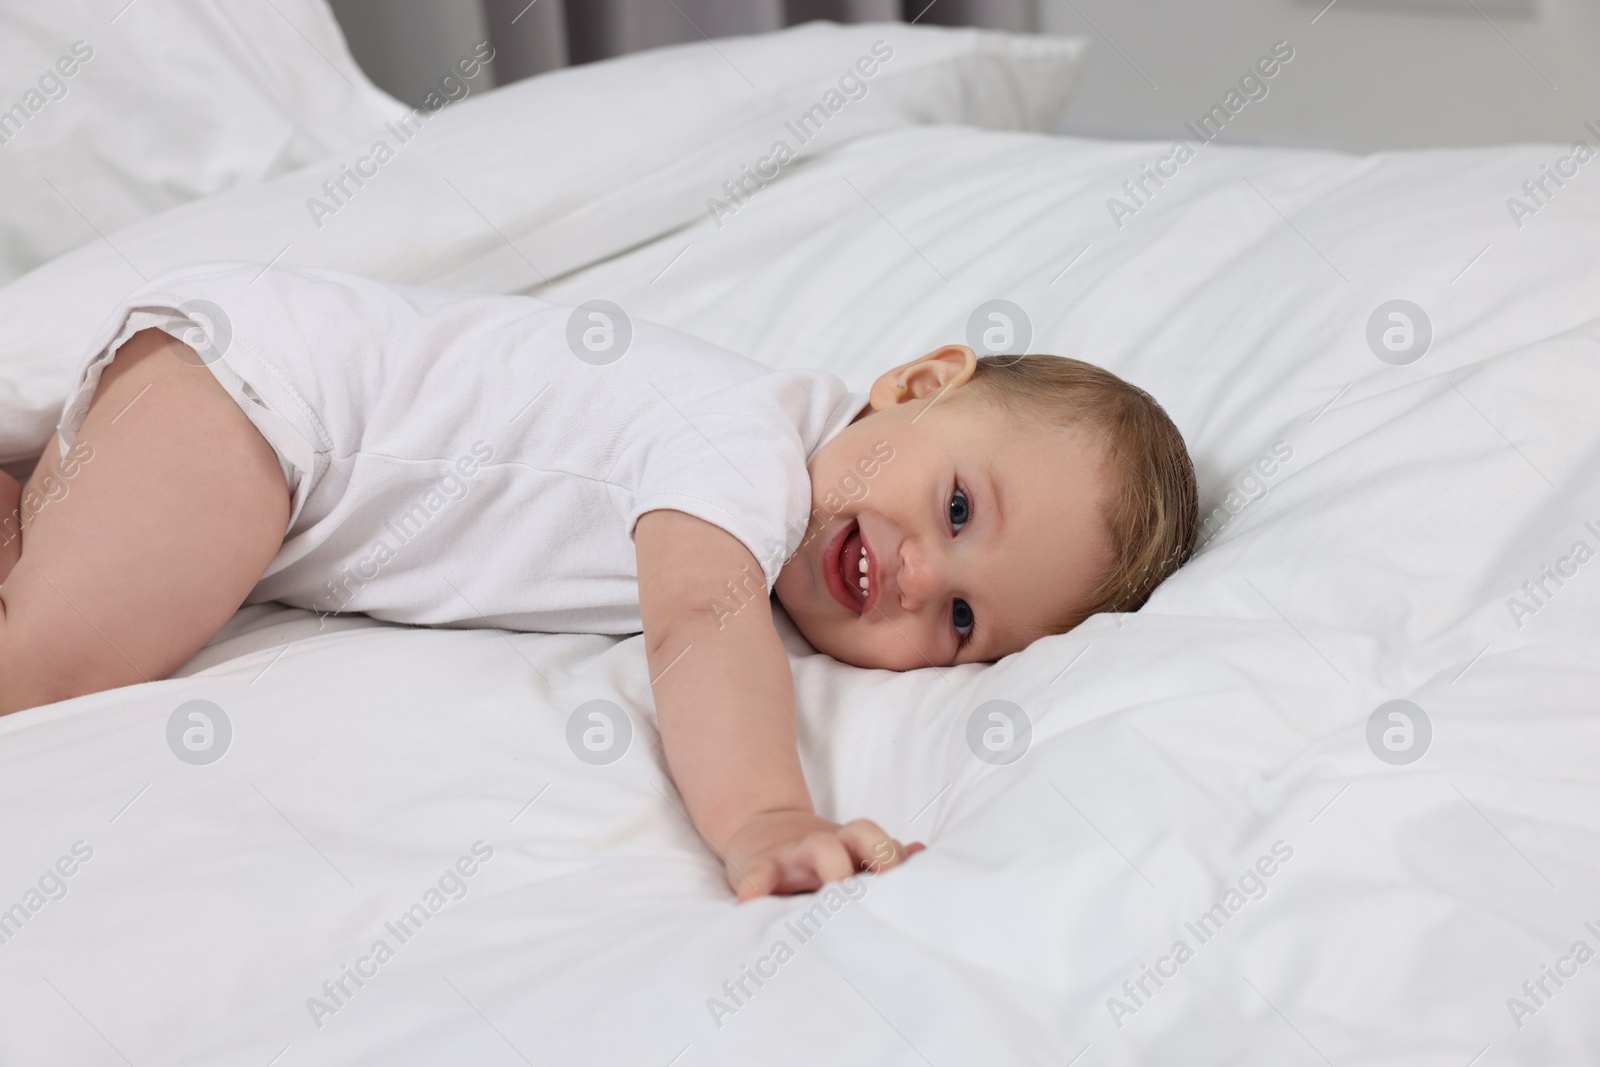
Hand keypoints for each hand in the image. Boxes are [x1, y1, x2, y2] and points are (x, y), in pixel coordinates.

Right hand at [719, 810, 924, 900]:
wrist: (760, 833)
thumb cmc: (815, 862)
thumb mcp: (849, 859)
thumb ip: (883, 860)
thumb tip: (921, 852)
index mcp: (855, 850)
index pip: (889, 849)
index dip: (903, 867)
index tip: (915, 895)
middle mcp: (830, 848)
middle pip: (864, 832)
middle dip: (883, 854)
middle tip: (889, 891)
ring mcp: (795, 856)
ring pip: (821, 847)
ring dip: (834, 867)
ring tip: (840, 900)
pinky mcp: (757, 866)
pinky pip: (757, 872)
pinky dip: (756, 884)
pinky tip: (753, 900)